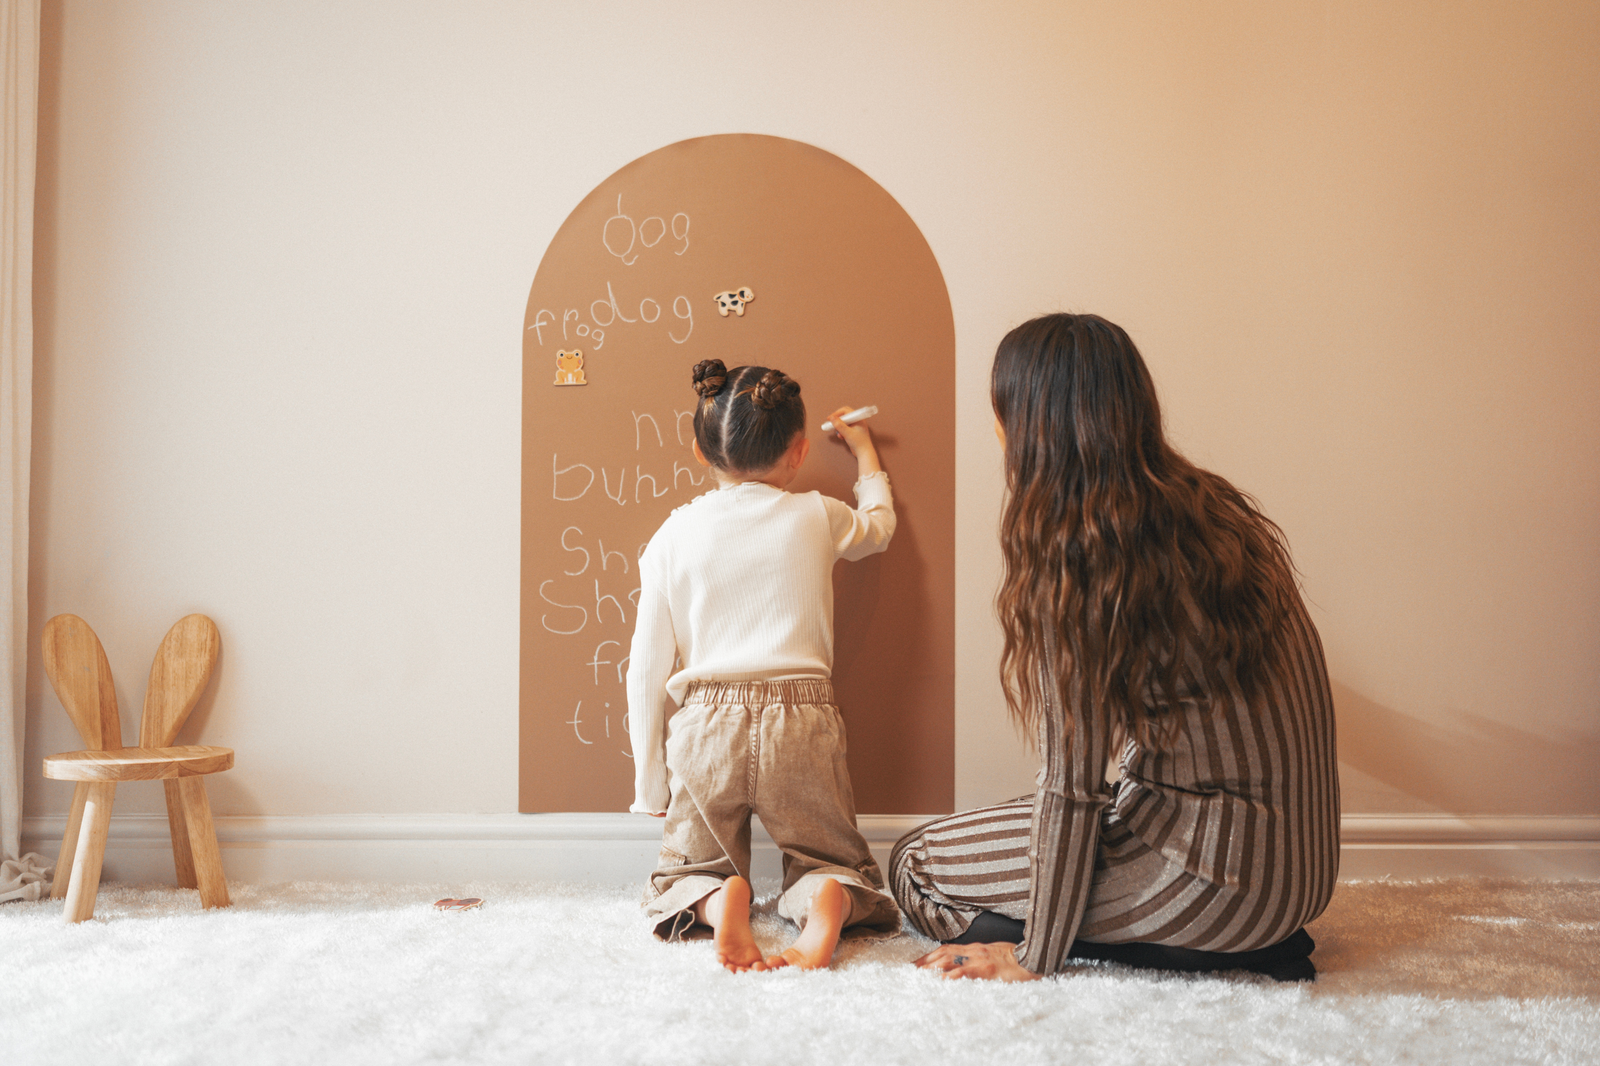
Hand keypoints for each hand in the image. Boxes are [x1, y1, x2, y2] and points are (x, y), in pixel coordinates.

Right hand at [825, 405, 881, 475]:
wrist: (864, 453)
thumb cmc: (859, 442)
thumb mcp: (847, 433)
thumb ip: (839, 425)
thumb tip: (832, 418)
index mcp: (858, 418)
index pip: (846, 411)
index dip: (837, 413)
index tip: (830, 418)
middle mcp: (857, 421)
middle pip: (844, 416)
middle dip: (837, 420)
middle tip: (831, 424)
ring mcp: (855, 426)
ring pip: (843, 423)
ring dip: (839, 427)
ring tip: (839, 433)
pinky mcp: (853, 432)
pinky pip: (845, 428)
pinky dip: (841, 432)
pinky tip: (842, 437)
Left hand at [913, 941, 1040, 981]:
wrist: (1034, 958)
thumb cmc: (1016, 960)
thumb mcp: (994, 956)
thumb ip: (979, 959)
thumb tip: (965, 969)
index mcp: (975, 948)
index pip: (947, 949)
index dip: (929, 955)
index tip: (916, 963)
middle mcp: (974, 950)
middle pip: (943, 953)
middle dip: (925, 961)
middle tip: (910, 971)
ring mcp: (979, 958)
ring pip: (949, 960)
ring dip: (932, 967)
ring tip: (918, 976)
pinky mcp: (987, 969)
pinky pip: (965, 971)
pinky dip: (951, 976)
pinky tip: (941, 981)